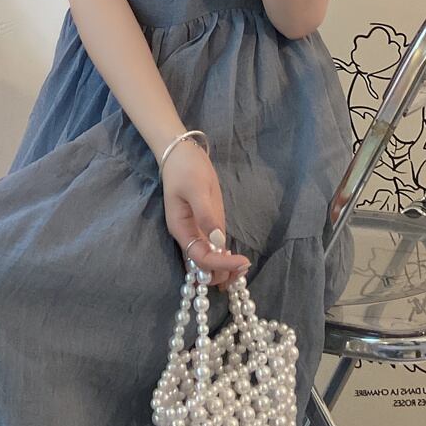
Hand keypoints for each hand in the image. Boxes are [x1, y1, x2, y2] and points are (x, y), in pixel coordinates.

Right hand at [161, 139, 249, 290]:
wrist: (183, 153)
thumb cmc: (186, 169)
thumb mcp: (196, 189)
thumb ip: (206, 215)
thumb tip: (218, 241)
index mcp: (181, 229)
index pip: (200, 258)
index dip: (220, 264)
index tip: (241, 262)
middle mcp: (189, 235)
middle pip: (202, 267)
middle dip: (221, 273)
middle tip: (243, 268)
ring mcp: (199, 231)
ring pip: (209, 261)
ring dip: (224, 270)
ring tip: (244, 268)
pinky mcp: (208, 224)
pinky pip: (215, 250)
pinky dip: (225, 259)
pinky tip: (238, 261)